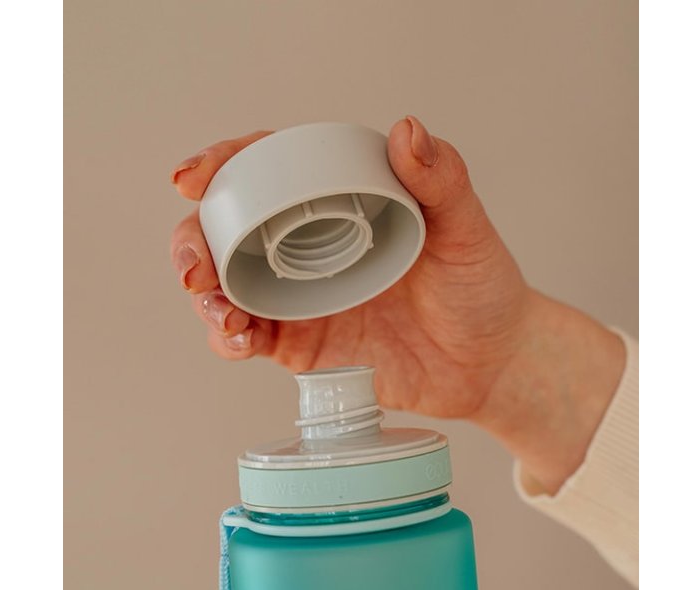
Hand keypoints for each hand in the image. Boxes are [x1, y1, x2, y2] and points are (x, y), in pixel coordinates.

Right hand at [171, 117, 624, 492]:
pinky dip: (229, 338)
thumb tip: (407, 131)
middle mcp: (306, 248)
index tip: (197, 178)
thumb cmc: (481, 288)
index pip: (263, 172)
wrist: (492, 364)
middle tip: (197, 264)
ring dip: (205, 296)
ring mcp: (298, 300)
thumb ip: (441, 181)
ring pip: (224, 289)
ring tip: (219, 309)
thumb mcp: (466, 229)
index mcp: (335, 204)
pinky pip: (249, 340)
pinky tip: (238, 338)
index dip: (220, 167)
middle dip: (193, 242)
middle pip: (225, 232)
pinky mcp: (303, 348)